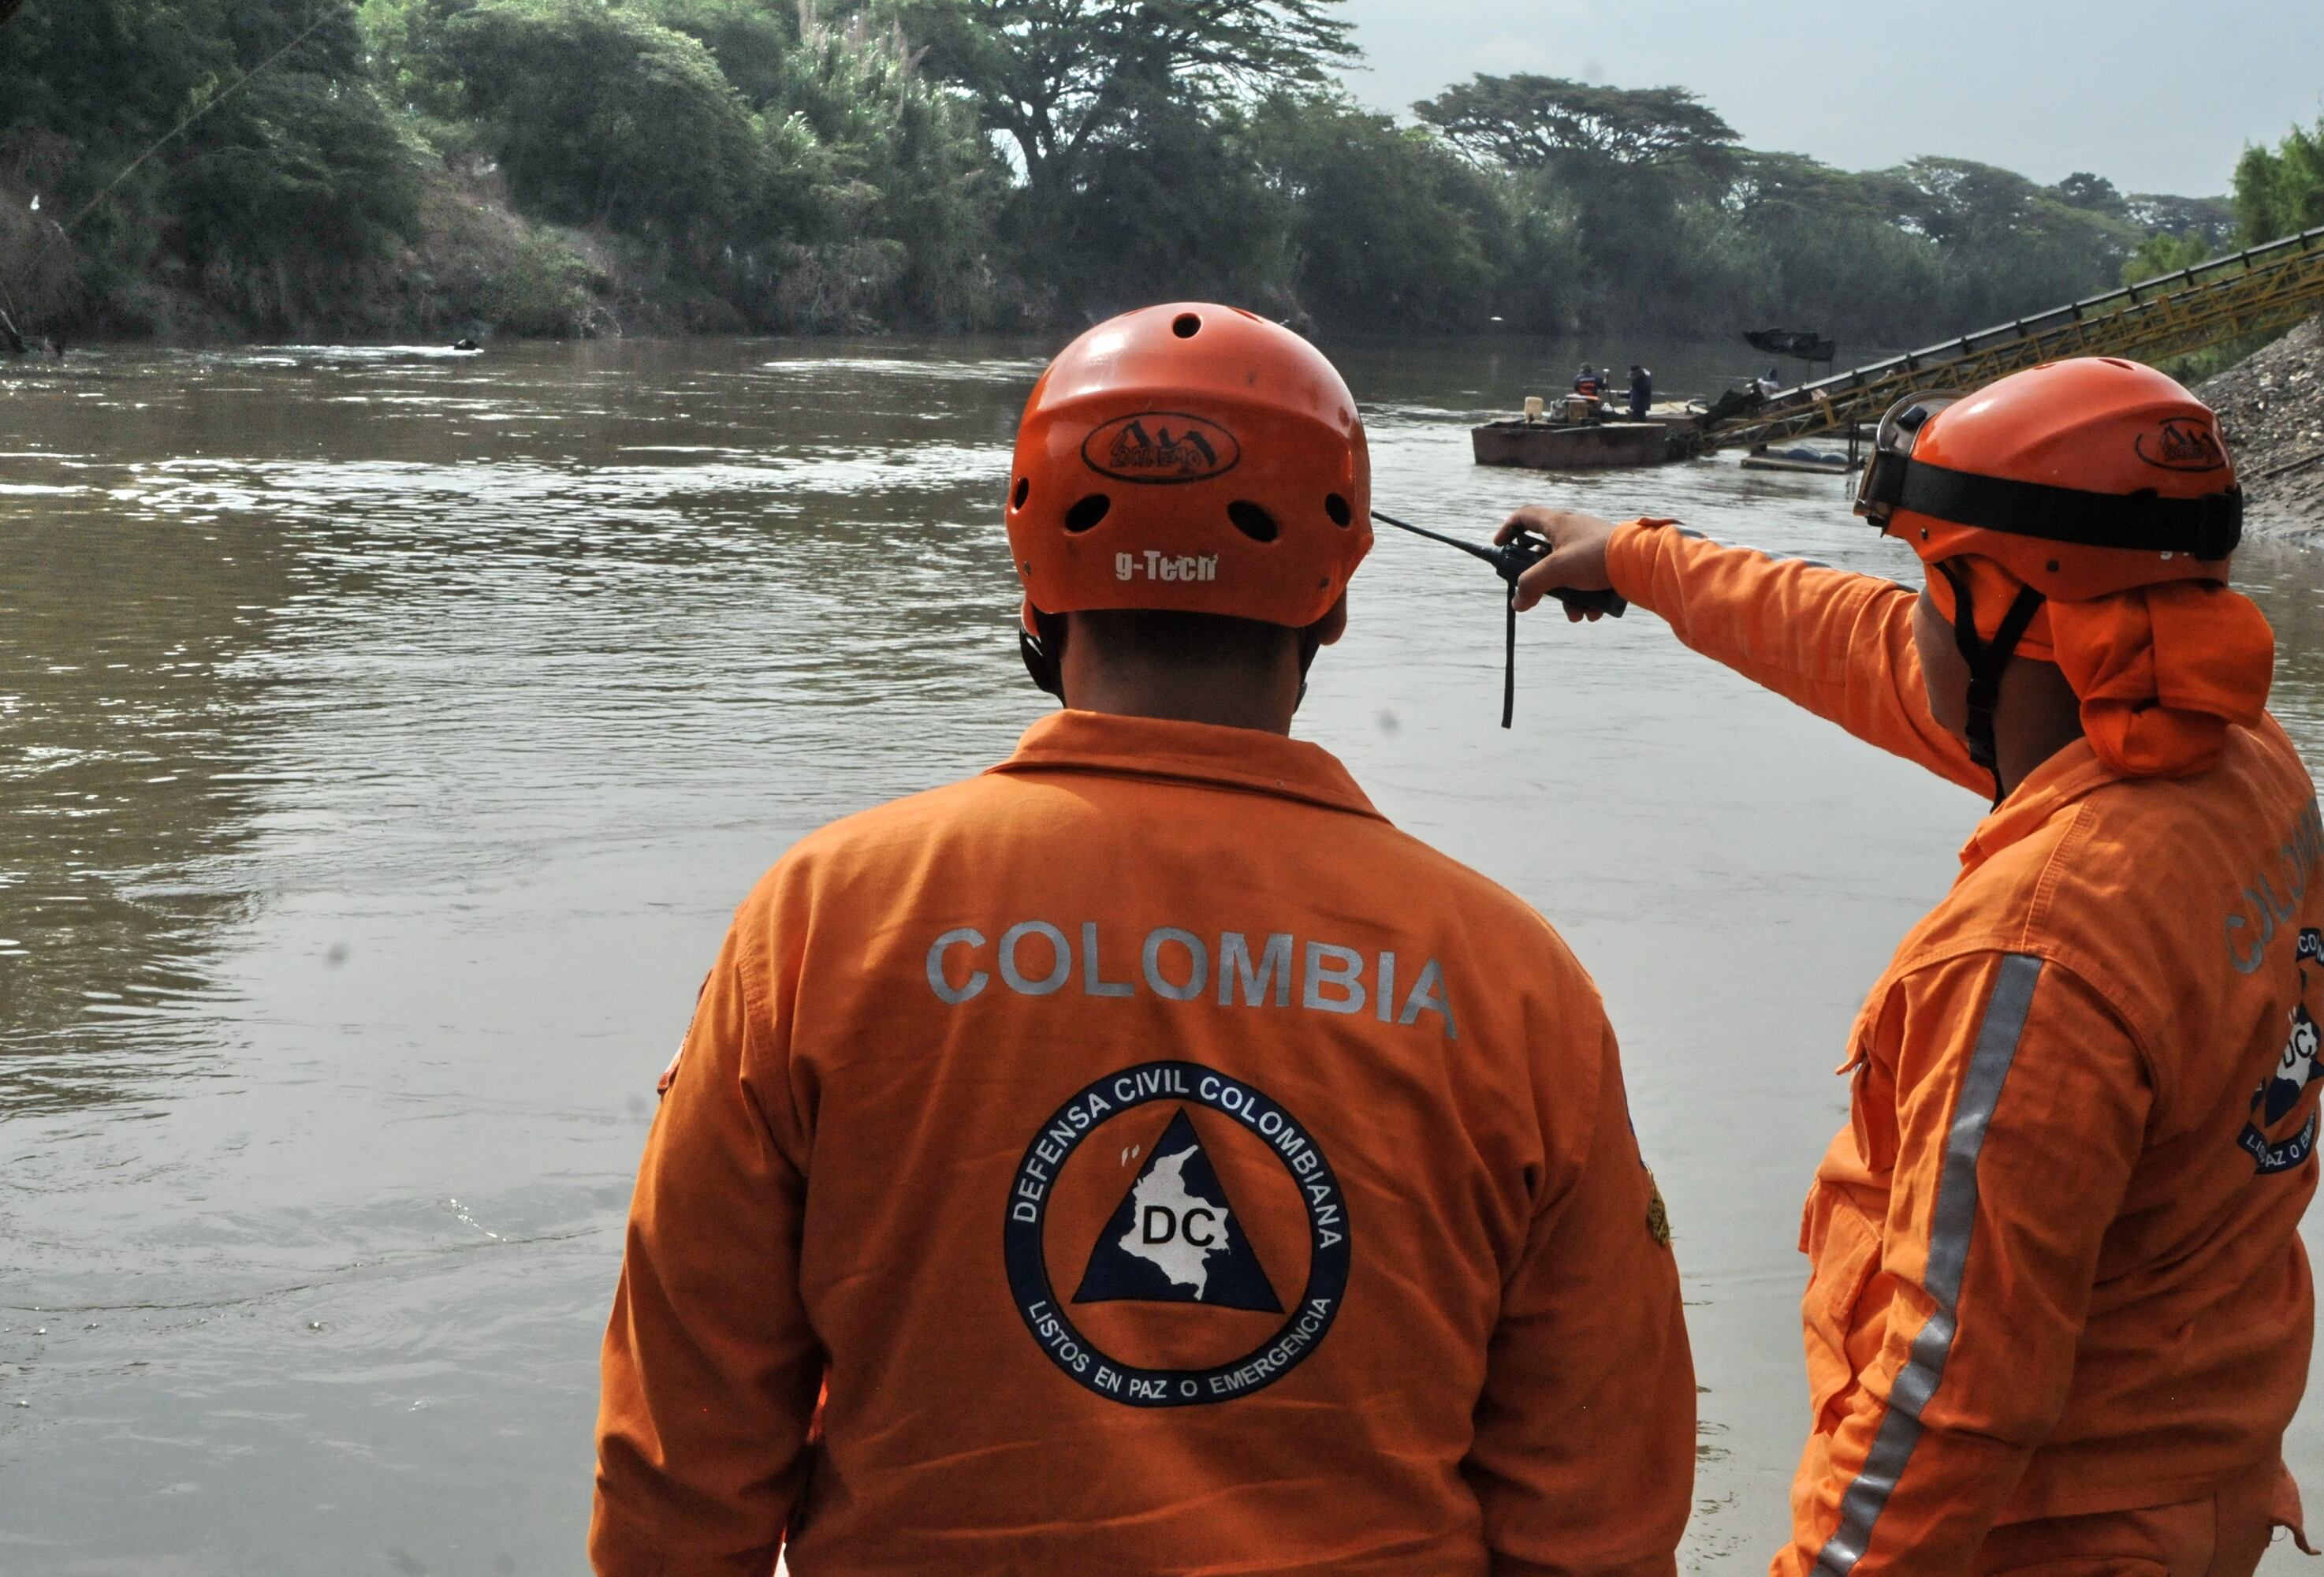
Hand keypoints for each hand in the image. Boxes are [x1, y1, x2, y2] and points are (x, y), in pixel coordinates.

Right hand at [1495, 508, 1618, 618]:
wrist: (1640, 563)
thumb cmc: (1595, 557)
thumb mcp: (1556, 570)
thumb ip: (1531, 584)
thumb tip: (1518, 602)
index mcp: (1557, 524)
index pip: (1524, 516)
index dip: (1507, 529)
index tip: (1500, 547)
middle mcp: (1572, 533)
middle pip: (1543, 555)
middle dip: (1541, 581)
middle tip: (1537, 594)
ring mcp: (1588, 549)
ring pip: (1566, 575)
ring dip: (1567, 598)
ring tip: (1575, 613)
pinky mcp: (1604, 564)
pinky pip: (1586, 583)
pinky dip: (1586, 599)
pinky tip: (1592, 612)